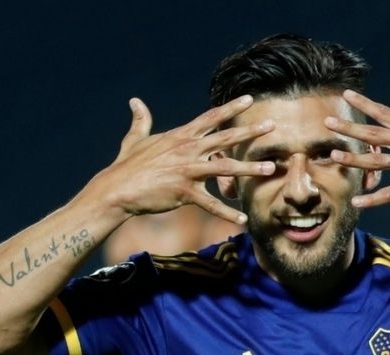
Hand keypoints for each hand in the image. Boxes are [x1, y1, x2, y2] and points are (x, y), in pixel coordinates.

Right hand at [87, 96, 276, 223]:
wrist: (117, 190)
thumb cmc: (127, 166)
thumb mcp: (135, 139)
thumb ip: (141, 121)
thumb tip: (134, 101)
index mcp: (180, 136)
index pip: (210, 117)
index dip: (230, 108)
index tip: (248, 99)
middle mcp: (187, 149)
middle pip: (224, 138)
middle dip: (250, 132)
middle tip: (272, 126)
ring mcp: (187, 170)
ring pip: (224, 168)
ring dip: (249, 169)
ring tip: (269, 169)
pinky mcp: (184, 192)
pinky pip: (211, 204)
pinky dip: (227, 213)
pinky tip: (243, 220)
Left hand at [325, 90, 389, 210]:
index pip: (386, 114)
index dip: (366, 104)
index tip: (348, 95)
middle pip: (375, 133)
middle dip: (350, 127)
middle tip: (327, 121)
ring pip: (377, 160)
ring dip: (355, 158)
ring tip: (335, 155)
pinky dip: (373, 199)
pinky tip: (357, 202)